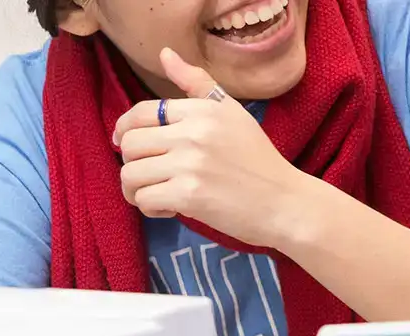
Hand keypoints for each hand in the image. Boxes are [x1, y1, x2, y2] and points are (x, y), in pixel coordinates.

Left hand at [111, 47, 330, 248]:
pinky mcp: (189, 196)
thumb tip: (164, 54)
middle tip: (152, 174)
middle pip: (130, 144)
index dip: (124, 129)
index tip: (125, 143)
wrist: (285, 202)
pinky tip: (171, 208)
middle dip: (133, 162)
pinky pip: (143, 199)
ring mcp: (190, 165)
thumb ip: (197, 83)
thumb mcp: (232, 112)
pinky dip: (151, 208)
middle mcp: (193, 133)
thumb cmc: (258, 159)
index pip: (141, 112)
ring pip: (131, 174)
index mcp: (203, 110)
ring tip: (159, 193)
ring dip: (137, 189)